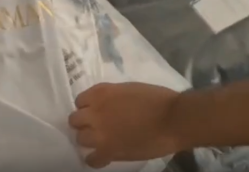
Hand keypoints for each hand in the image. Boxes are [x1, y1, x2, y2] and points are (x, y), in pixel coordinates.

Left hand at [69, 83, 187, 168]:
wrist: (173, 119)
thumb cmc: (158, 99)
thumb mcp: (128, 89)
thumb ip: (112, 96)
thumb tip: (108, 105)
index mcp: (101, 93)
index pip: (80, 101)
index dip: (89, 108)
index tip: (96, 112)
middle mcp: (95, 112)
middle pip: (75, 120)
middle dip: (84, 124)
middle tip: (97, 127)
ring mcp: (100, 133)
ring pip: (80, 138)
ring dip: (89, 140)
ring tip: (100, 142)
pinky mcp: (109, 151)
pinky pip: (91, 159)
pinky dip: (94, 159)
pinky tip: (101, 158)